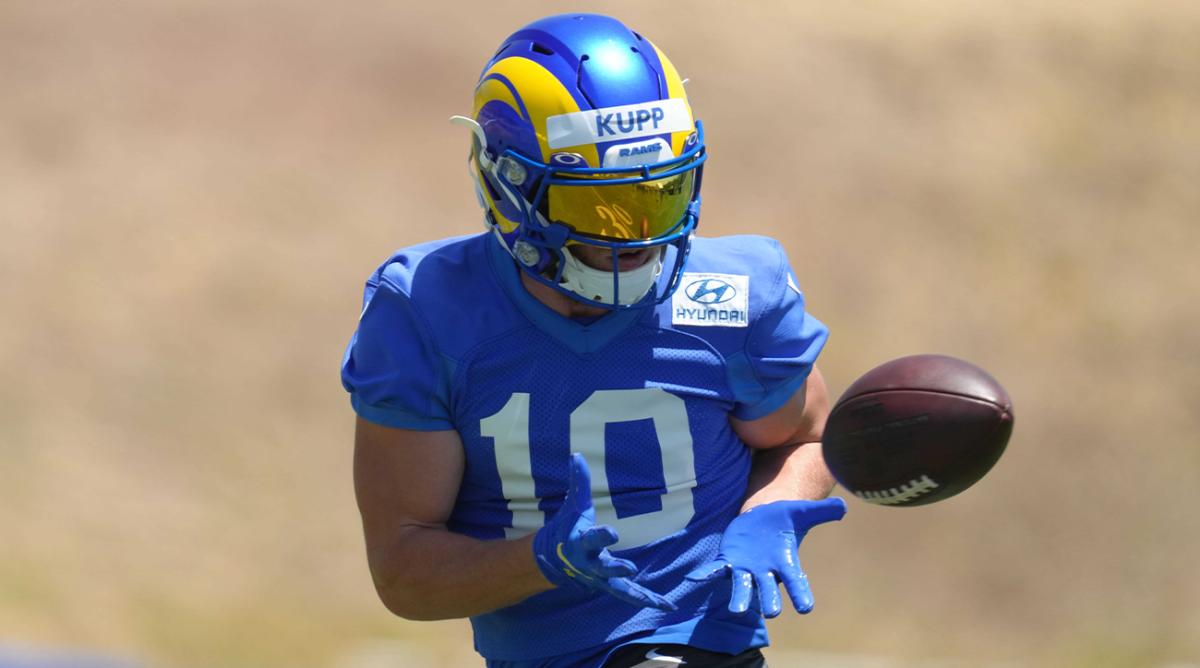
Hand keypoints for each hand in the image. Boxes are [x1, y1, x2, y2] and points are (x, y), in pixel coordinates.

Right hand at [532, 453, 676, 611]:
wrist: (552, 559)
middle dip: (617, 568)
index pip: (593, 537)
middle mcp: (590, 563)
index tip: (614, 533)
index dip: (602, 535)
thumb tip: (576, 454)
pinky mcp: (608, 585)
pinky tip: (666, 606)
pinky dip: (647, 599)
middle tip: (631, 568)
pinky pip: (629, 594)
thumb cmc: (568, 527)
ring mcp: (600, 578)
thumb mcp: (573, 504)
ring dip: (641, 594)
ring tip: (663, 603)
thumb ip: (578, 482)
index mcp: (582, 542)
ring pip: (621, 588)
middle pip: (604, 567)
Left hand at [686, 497, 845, 616]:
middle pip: (769, 589)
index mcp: (785, 562)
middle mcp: (766, 571)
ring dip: (740, 598)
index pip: (796, 581)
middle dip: (770, 599)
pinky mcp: (728, 561)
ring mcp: (746, 569)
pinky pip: (716, 570)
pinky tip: (695, 578)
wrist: (761, 517)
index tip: (806, 608)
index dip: (801, 594)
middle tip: (772, 611)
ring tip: (736, 611)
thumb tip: (844, 507)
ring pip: (742, 586)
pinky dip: (707, 574)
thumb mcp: (803, 512)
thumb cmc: (784, 519)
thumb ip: (822, 512)